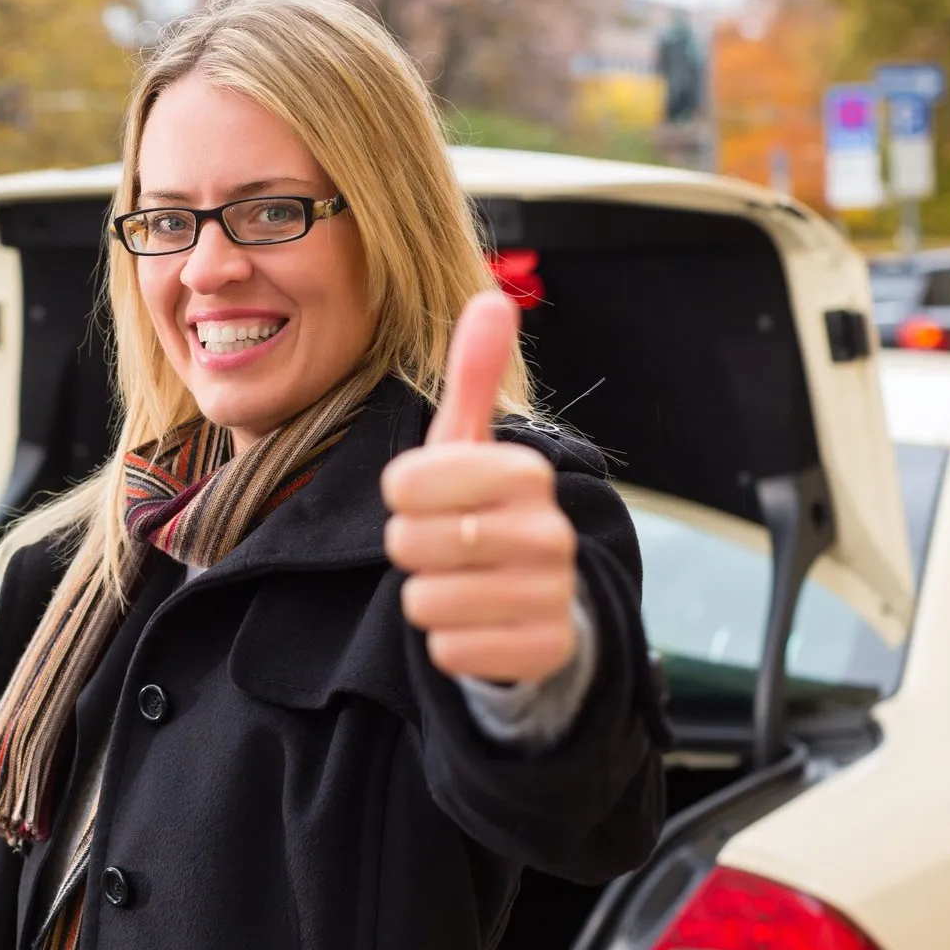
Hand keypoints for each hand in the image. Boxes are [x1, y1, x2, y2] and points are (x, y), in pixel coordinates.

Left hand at [382, 292, 578, 684]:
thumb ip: (474, 378)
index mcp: (524, 473)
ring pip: (424, 601)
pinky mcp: (543, 651)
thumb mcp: (473, 447)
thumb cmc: (487, 516)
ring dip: (426, 598)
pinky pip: (447, 651)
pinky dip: (446, 645)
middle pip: (408, 544)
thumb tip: (492, 299)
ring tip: (460, 585)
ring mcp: (551, 594)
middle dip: (409, 550)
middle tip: (442, 548)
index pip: (404, 484)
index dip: (399, 497)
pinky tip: (475, 627)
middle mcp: (547, 532)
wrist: (540, 607)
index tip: (424, 500)